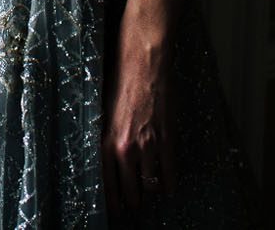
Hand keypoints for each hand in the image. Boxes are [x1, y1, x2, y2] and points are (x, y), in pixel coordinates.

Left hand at [102, 25, 175, 211]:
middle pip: (129, 191)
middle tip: (134, 207)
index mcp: (105, 143)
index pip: (107, 186)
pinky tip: (170, 187)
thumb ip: (106, 139)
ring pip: (150, 184)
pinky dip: (170, 182)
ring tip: (150, 194)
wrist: (142, 63)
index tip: (116, 211)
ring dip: (150, 191)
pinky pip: (169, 171)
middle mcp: (124, 149)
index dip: (112, 203)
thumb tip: (108, 161)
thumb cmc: (120, 82)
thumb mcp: (103, 114)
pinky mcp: (166, 139)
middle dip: (132, 202)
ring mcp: (147, 145)